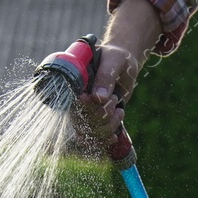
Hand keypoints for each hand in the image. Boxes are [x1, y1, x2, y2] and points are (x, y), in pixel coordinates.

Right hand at [77, 0, 161, 141]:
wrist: (126, 64)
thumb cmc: (118, 57)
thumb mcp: (114, 61)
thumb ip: (106, 76)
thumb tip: (99, 98)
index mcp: (75, 83)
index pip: (71, 102)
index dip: (81, 107)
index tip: (90, 99)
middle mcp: (77, 99)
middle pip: (78, 121)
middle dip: (100, 115)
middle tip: (114, 99)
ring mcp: (87, 111)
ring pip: (87, 133)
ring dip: (106, 127)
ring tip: (120, 111)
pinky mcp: (97, 119)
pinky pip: (94, 139)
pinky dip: (104, 140)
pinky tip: (114, 136)